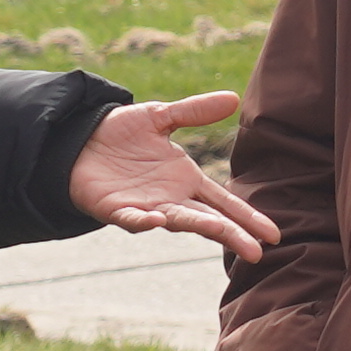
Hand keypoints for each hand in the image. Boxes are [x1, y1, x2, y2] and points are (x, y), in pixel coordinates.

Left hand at [67, 92, 279, 263]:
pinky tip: (156, 219)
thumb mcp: (161, 116)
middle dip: (232, 234)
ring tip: (219, 231)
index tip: (272, 234)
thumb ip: (195, 111)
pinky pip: (132, 218)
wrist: (78, 140)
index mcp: (186, 180)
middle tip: (257, 251)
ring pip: (177, 221)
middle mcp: (171, 199)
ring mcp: (146, 206)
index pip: (224, 202)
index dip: (248, 217)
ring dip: (197, 226)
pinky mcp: (116, 209)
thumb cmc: (121, 133)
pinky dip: (143, 220)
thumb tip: (234, 98)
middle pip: (208, 219)